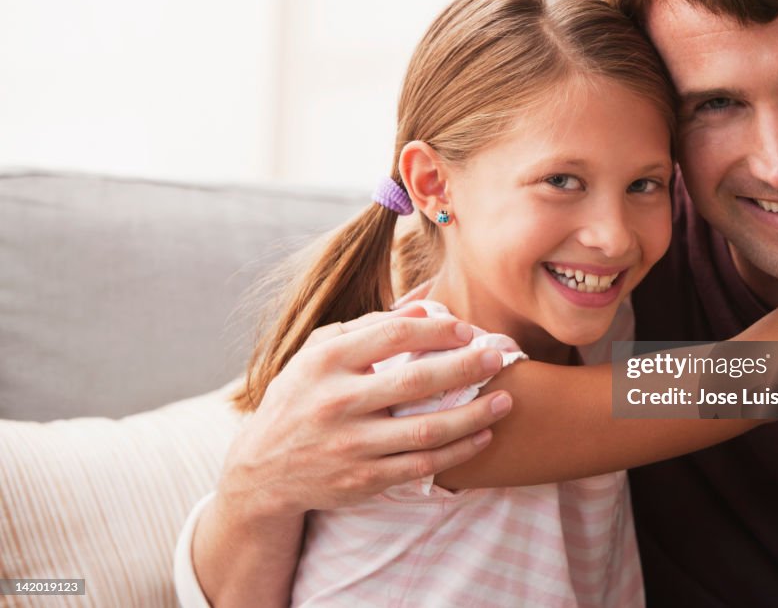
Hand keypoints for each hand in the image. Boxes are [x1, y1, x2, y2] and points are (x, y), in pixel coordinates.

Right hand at [218, 305, 511, 521]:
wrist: (261, 471)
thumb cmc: (300, 397)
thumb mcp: (318, 353)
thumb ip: (368, 327)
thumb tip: (423, 309)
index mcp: (327, 361)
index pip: (394, 335)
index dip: (438, 330)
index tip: (467, 330)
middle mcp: (338, 402)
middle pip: (418, 381)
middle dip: (468, 367)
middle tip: (499, 357)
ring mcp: (351, 445)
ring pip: (427, 430)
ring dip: (474, 414)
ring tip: (505, 401)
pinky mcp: (363, 480)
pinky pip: (423, 465)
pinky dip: (458, 451)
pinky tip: (482, 435)